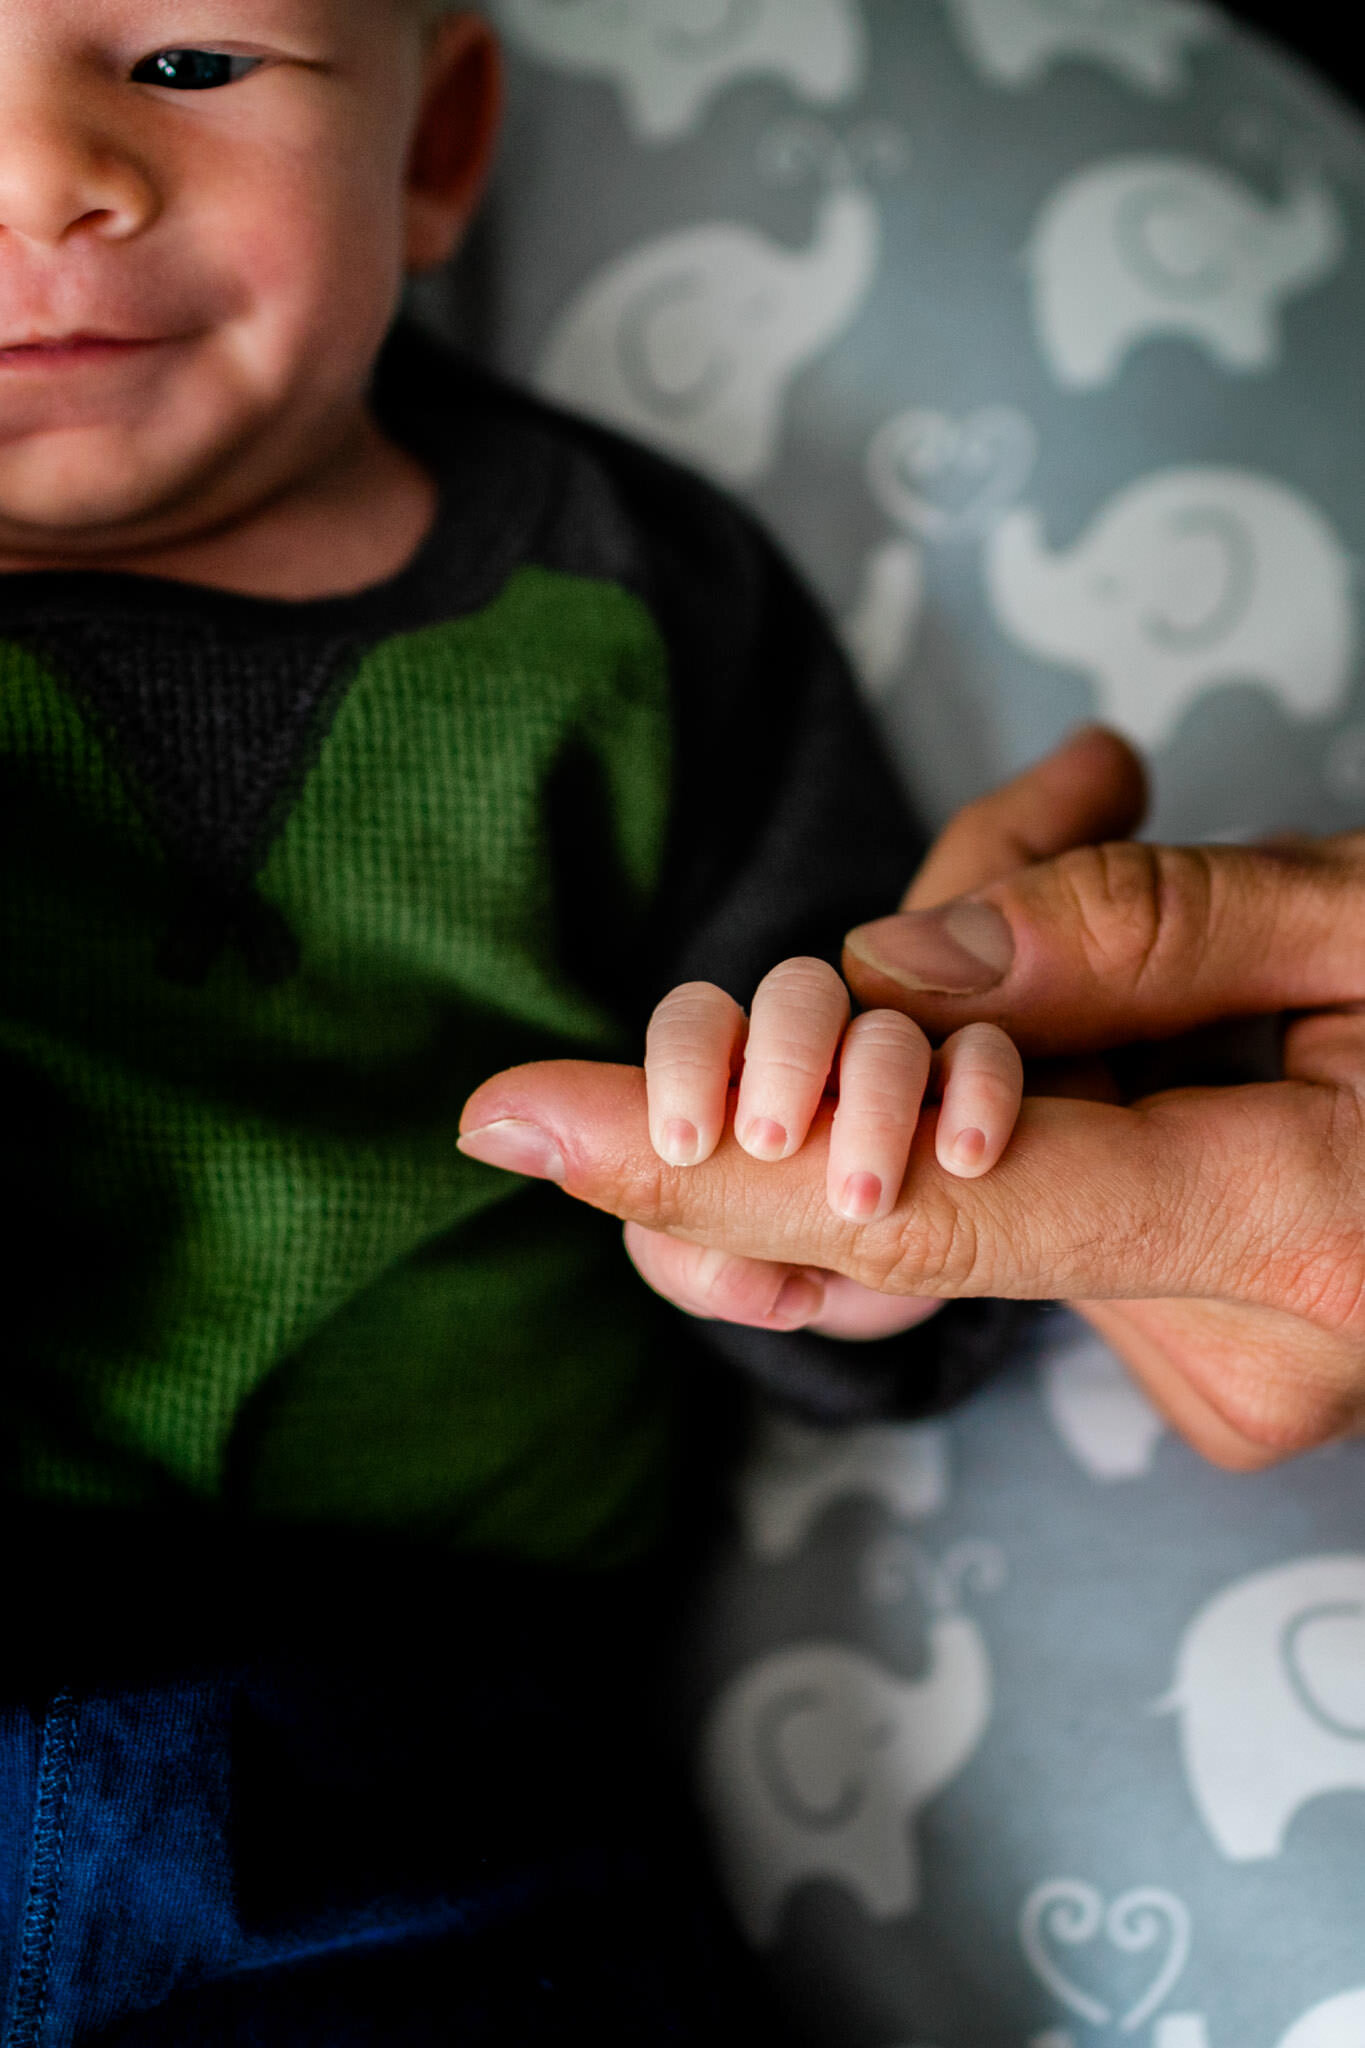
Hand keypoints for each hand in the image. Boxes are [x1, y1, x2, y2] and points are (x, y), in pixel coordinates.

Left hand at [457, 726, 1364, 1468]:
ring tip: (1145, 834)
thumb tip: (893, 953)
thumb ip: (1134, 929)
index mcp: (1300, 1227)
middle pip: (931, 1151)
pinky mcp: (1196, 1354)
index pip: (927, 1206)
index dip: (698, 1167)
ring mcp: (1212, 1376)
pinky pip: (1028, 1187)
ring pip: (969, 1157)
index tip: (516, 1119)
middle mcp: (1235, 1349)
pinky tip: (1138, 987)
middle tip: (1071, 810)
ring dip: (1001, 1010)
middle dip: (910, 996)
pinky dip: (1036, 1070)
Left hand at [639, 960, 1021, 1336]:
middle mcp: (822, 1066)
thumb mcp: (738, 1264)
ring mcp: (909, 1074)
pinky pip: (982, 1048)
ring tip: (865, 1199)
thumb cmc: (822, 1281)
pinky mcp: (984, 1082)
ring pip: (881, 1028)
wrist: (968, 1317)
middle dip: (780, 1065)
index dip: (681, 1064)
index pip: (695, 1024)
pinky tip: (966, 1159)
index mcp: (741, 1091)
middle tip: (774, 1146)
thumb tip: (491, 1117)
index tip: (685, 1143)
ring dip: (870, 1102)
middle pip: (790, 997)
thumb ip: (650, 1196)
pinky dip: (973, 1093)